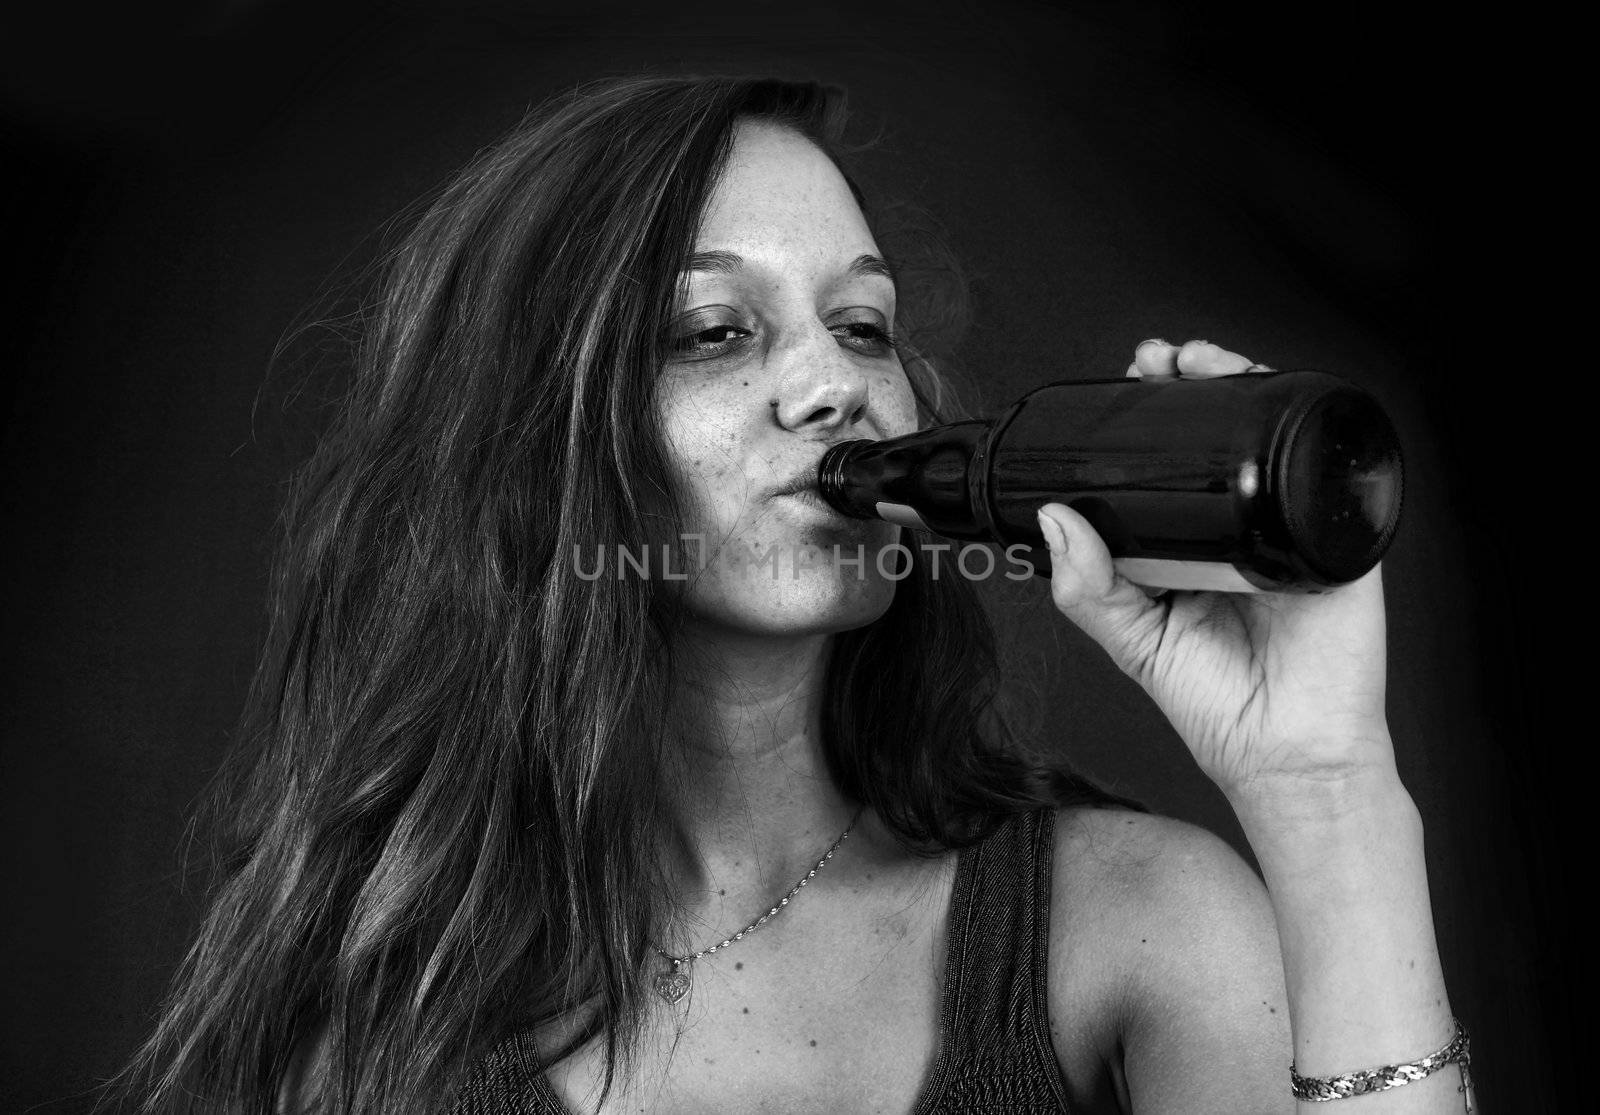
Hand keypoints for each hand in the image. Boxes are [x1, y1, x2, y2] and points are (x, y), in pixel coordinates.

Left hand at [1038, 339, 1395, 799]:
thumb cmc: (1218, 707)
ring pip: (1270, 437)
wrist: (1285, 754)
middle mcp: (1243, 527)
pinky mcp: (1337, 539)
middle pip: (1222, 436)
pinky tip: (1271, 399)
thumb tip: (1055, 522)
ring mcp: (1291, 528)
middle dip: (1191, 384)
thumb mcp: (1133, 642)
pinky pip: (1327, 474)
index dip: (1149, 420)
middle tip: (1155, 362)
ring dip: (1240, 384)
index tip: (1122, 384)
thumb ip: (1088, 589)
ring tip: (1201, 363)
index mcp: (1193, 546)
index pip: (1172, 464)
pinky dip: (1302, 427)